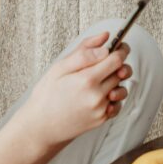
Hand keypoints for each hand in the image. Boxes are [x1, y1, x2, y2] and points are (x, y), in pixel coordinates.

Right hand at [24, 31, 132, 146]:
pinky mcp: (101, 119)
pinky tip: (98, 94)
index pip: (116, 59)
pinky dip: (112, 97)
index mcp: (86, 79)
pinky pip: (118, 104)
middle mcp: (97, 96)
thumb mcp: (60, 67)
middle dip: (117, 63)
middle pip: (121, 72)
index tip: (119, 46)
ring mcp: (101, 109)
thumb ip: (84, 51)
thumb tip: (105, 36)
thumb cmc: (47, 95)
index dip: (120, 49)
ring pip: (122, 88)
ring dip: (116, 81)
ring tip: (100, 79)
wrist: (40, 127)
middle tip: (105, 61)